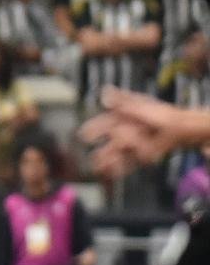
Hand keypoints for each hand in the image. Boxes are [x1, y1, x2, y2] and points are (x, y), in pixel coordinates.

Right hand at [78, 87, 192, 177]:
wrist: (179, 127)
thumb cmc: (159, 113)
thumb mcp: (138, 103)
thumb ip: (121, 100)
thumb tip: (104, 92)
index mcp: (122, 118)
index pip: (103, 124)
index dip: (93, 129)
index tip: (84, 135)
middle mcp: (125, 131)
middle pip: (109, 142)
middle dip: (101, 151)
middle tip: (92, 158)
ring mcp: (132, 144)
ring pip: (116, 154)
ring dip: (108, 160)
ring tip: (99, 167)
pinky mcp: (140, 155)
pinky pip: (127, 163)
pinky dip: (119, 168)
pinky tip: (112, 172)